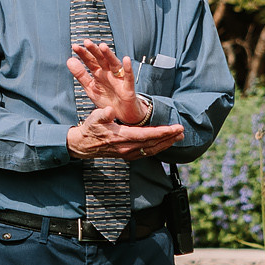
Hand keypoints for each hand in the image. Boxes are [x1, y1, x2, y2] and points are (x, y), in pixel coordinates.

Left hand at [66, 40, 145, 123]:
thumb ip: (80, 75)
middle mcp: (109, 73)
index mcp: (99, 73)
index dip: (83, 54)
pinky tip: (126, 60)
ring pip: (114, 64)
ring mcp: (119, 79)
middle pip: (101, 60)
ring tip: (102, 46)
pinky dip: (128, 69)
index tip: (75, 47)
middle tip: (86, 42)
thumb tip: (69, 60)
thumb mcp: (90, 88)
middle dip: (94, 51)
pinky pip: (128, 77)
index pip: (90, 61)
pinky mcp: (128, 88)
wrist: (122, 114)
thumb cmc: (108, 100)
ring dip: (109, 55)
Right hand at [66, 105, 184, 159]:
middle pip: (153, 144)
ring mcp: (128, 153)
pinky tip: (164, 144)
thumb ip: (102, 114)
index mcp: (122, 137)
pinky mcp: (127, 155)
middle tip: (182, 131)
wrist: (83, 145)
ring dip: (166, 144)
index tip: (176, 128)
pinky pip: (146, 153)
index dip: (163, 132)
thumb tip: (109, 110)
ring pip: (152, 150)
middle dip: (169, 138)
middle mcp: (127, 148)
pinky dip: (158, 148)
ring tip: (178, 137)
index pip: (147, 135)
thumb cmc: (90, 129)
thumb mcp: (93, 118)